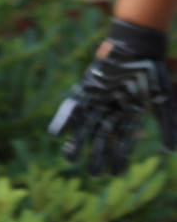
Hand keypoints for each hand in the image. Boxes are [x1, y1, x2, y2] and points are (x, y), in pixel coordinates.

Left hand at [49, 18, 176, 174]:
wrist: (136, 46)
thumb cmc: (151, 72)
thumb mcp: (162, 101)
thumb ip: (167, 126)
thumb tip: (170, 152)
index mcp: (129, 116)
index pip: (123, 142)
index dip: (119, 158)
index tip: (115, 175)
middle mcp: (112, 111)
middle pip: (102, 138)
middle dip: (98, 156)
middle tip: (93, 175)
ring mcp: (98, 101)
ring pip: (86, 127)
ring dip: (78, 143)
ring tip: (70, 160)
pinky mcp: (86, 90)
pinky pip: (73, 108)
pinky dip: (64, 120)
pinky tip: (56, 135)